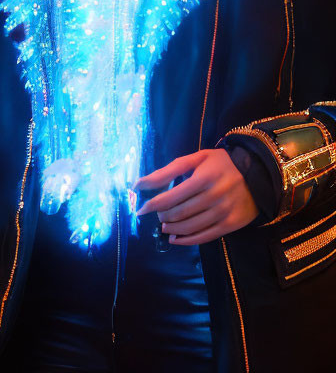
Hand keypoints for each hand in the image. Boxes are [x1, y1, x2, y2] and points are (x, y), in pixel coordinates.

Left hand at [134, 149, 258, 245]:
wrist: (259, 174)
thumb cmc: (222, 163)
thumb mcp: (196, 159)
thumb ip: (168, 170)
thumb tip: (140, 183)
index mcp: (203, 178)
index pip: (171, 197)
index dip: (153, 204)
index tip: (141, 209)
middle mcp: (214, 197)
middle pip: (180, 213)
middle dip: (163, 216)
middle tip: (156, 215)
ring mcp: (224, 213)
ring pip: (191, 227)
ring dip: (172, 229)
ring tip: (164, 226)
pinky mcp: (231, 225)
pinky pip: (205, 237)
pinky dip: (187, 240)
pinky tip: (176, 238)